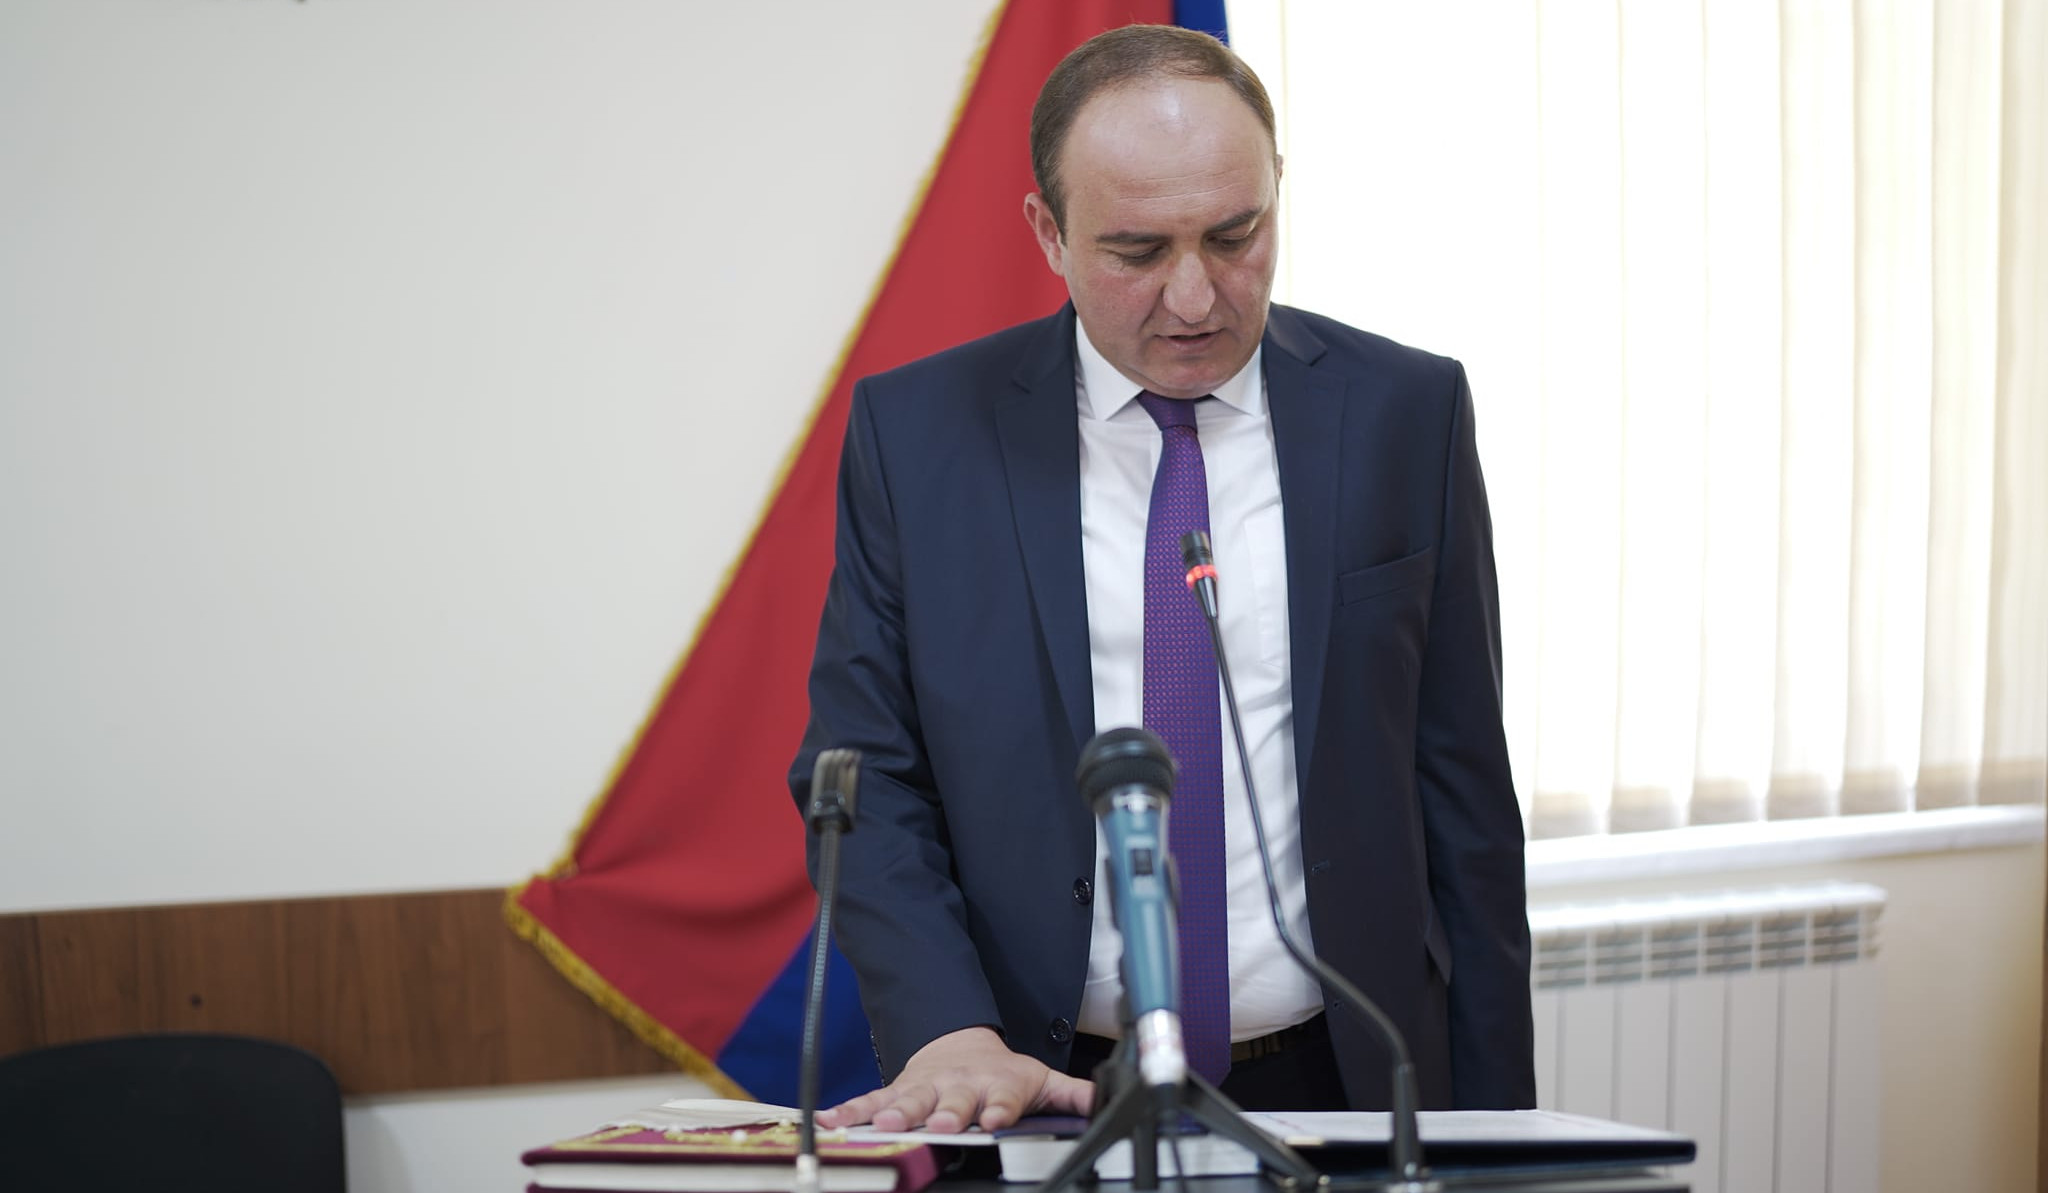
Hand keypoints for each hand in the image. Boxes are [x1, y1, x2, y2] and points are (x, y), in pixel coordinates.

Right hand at [813, 1026, 1093, 1133]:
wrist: (956, 1043)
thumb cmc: (998, 1072)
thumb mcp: (1039, 1079)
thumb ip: (1070, 1094)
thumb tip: (1106, 1101)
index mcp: (994, 1087)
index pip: (1001, 1100)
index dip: (999, 1109)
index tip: (996, 1119)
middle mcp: (956, 1089)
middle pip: (950, 1103)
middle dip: (944, 1114)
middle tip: (938, 1124)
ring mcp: (924, 1090)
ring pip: (906, 1102)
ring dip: (892, 1113)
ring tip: (879, 1124)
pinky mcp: (895, 1092)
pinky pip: (869, 1102)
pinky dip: (849, 1112)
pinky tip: (831, 1122)